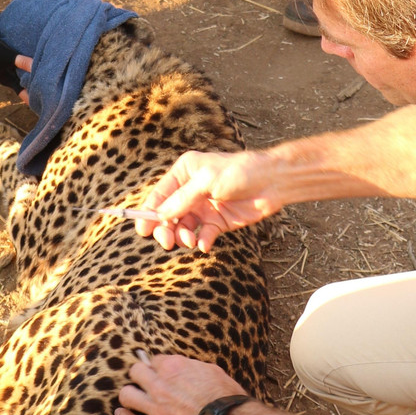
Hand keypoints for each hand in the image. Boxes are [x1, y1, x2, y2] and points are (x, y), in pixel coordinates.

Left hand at [116, 353, 246, 414]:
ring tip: (132, 396)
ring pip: (127, 394)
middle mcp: (160, 384)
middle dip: (139, 374)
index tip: (159, 371)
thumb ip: (190, 366)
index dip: (158, 366)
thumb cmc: (226, 397)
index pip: (154, 360)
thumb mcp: (211, 371)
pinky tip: (122, 413)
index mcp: (174, 367)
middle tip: (143, 380)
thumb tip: (181, 366)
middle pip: (135, 371)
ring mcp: (156, 407)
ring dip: (129, 394)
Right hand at [137, 150, 279, 251]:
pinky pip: (203, 235)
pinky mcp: (218, 222)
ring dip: (183, 236)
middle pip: (168, 215)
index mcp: (184, 173)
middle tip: (167, 241)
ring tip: (190, 240)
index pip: (159, 195)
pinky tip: (204, 243)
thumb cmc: (240, 171)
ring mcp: (204, 207)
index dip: (149, 211)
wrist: (273, 182)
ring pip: (184, 227)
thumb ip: (183, 199)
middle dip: (165, 229)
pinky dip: (201, 241)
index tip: (142, 229)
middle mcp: (191, 191)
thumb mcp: (207, 181)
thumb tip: (161, 216)